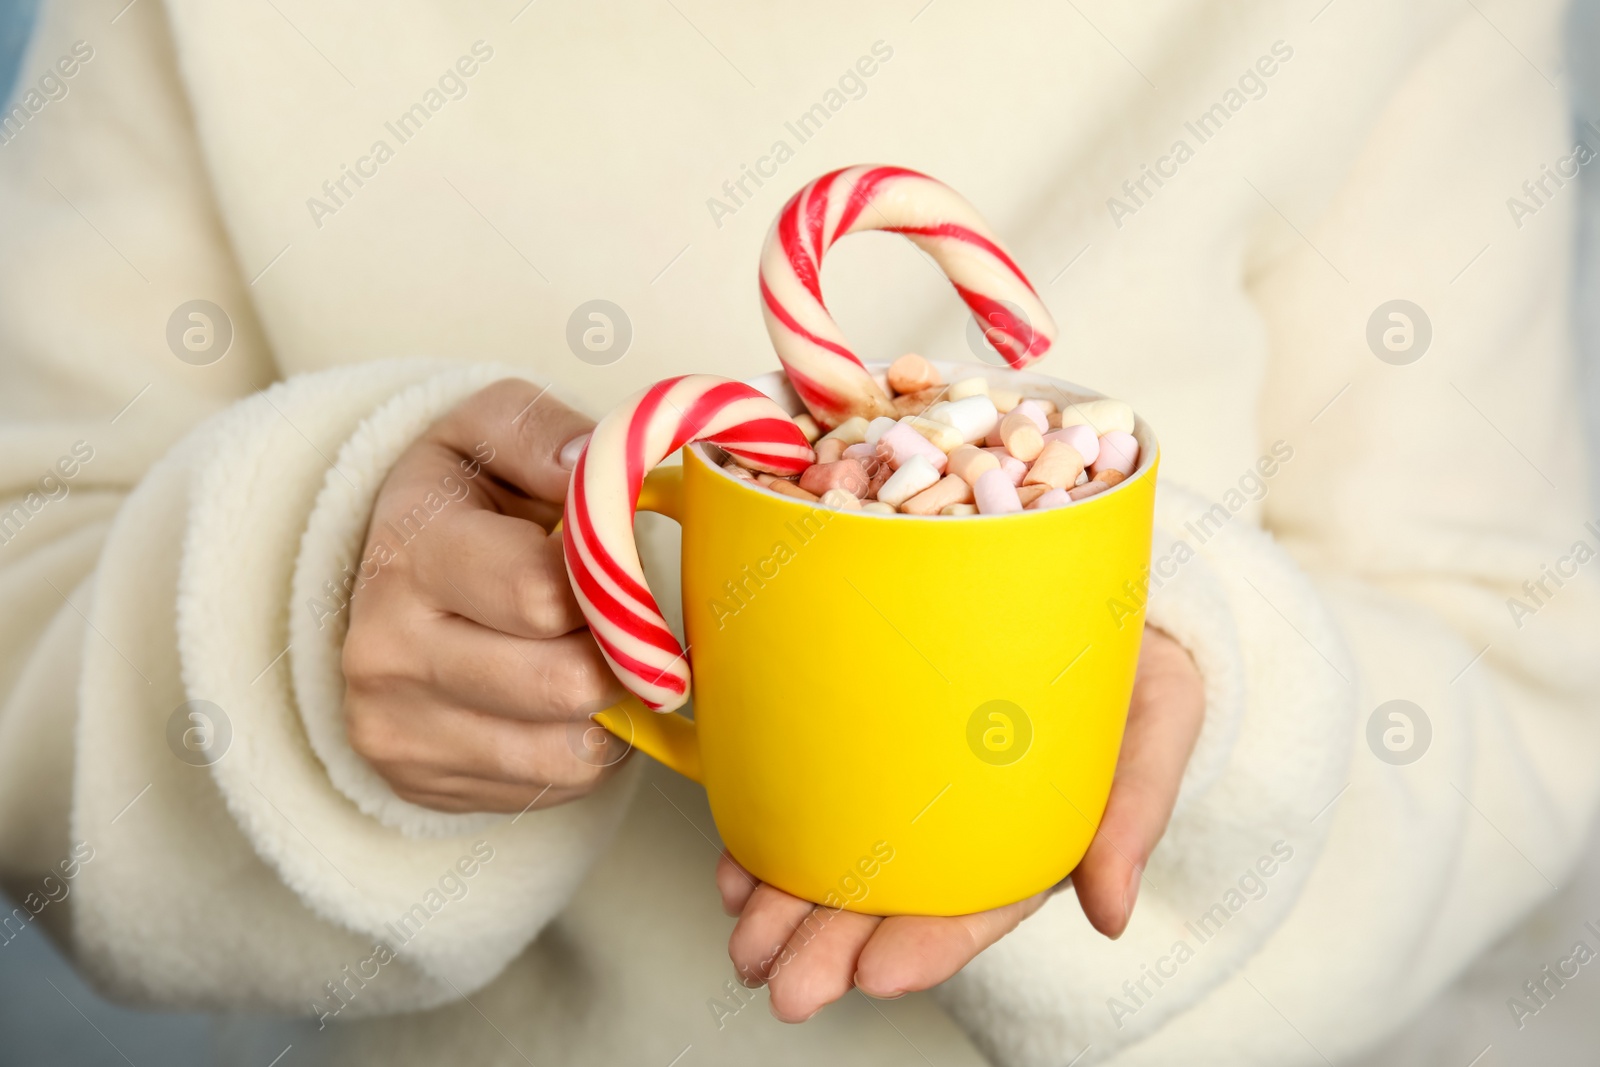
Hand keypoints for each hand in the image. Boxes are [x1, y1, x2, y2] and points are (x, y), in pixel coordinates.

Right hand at [342, 379, 627, 812]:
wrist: (386, 578)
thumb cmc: (460, 501)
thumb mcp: (487, 431)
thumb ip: (541, 430)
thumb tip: (587, 463)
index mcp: (411, 551)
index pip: (542, 593)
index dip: (608, 584)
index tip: (617, 569)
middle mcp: (388, 649)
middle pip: (565, 683)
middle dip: (620, 654)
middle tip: (627, 623)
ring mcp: (396, 726)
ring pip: (568, 748)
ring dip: (609, 709)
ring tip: (595, 658)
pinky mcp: (418, 781)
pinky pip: (553, 785)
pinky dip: (584, 748)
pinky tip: (563, 701)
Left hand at [718, 627, 1205, 1021]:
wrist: (1091, 589)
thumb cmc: (1133, 665)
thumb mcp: (1160, 725)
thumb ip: (1134, 814)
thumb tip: (1111, 914)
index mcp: (1029, 838)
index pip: (976, 908)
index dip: (927, 946)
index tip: (877, 974)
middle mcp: (960, 825)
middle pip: (893, 899)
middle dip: (834, 948)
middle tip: (787, 987)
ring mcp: (910, 787)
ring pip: (842, 859)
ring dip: (788, 908)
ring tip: (747, 940)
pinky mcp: (872, 740)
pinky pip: (816, 797)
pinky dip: (773, 839)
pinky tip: (737, 874)